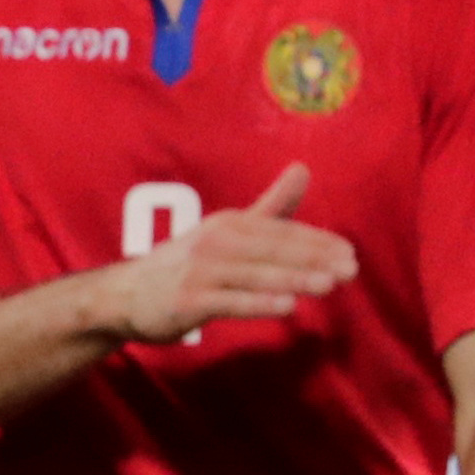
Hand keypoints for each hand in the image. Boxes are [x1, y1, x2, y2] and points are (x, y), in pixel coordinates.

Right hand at [109, 165, 355, 344]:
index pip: (282, 231)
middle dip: (314, 259)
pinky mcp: (188, 301)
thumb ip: (270, 207)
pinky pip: (230, 302)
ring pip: (256, 274)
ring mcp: (200, 272)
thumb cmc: (184, 266)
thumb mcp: (226, 233)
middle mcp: (215, 242)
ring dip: (294, 279)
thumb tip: (303, 168)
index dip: (318, 242)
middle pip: (273, 250)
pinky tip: (286, 306)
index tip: (350, 253)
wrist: (123, 296)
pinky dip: (259, 303)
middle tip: (351, 270)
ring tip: (329, 285)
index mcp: (229, 224)